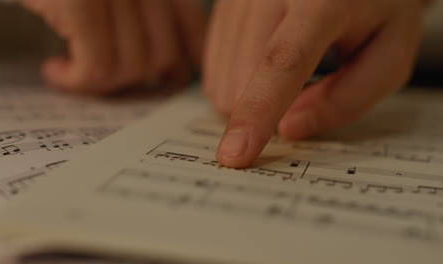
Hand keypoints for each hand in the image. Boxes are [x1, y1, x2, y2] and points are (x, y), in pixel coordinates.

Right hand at [21, 0, 205, 92]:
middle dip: (135, 78)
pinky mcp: (80, 2)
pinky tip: (54, 70)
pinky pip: (99, 67)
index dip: (188, 57)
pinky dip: (78, 82)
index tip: (173, 78)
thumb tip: (177, 69)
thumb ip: (147, 20)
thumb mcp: (106, 1)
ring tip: (73, 69)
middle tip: (103, 75)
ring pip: (134, 66)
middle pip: (163, 54)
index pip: (190, 22)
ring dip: (101, 83)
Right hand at [204, 0, 423, 167]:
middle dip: (265, 108)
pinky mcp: (223, 4)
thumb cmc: (375, 7)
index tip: (234, 155)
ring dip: (249, 94)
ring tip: (288, 70)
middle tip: (304, 89)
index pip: (282, 61)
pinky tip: (264, 63)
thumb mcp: (389, 52)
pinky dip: (236, 79)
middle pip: (241, 76)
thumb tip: (288, 129)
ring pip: (220, 75)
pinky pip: (213, 63)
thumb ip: (348, 98)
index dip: (257, 112)